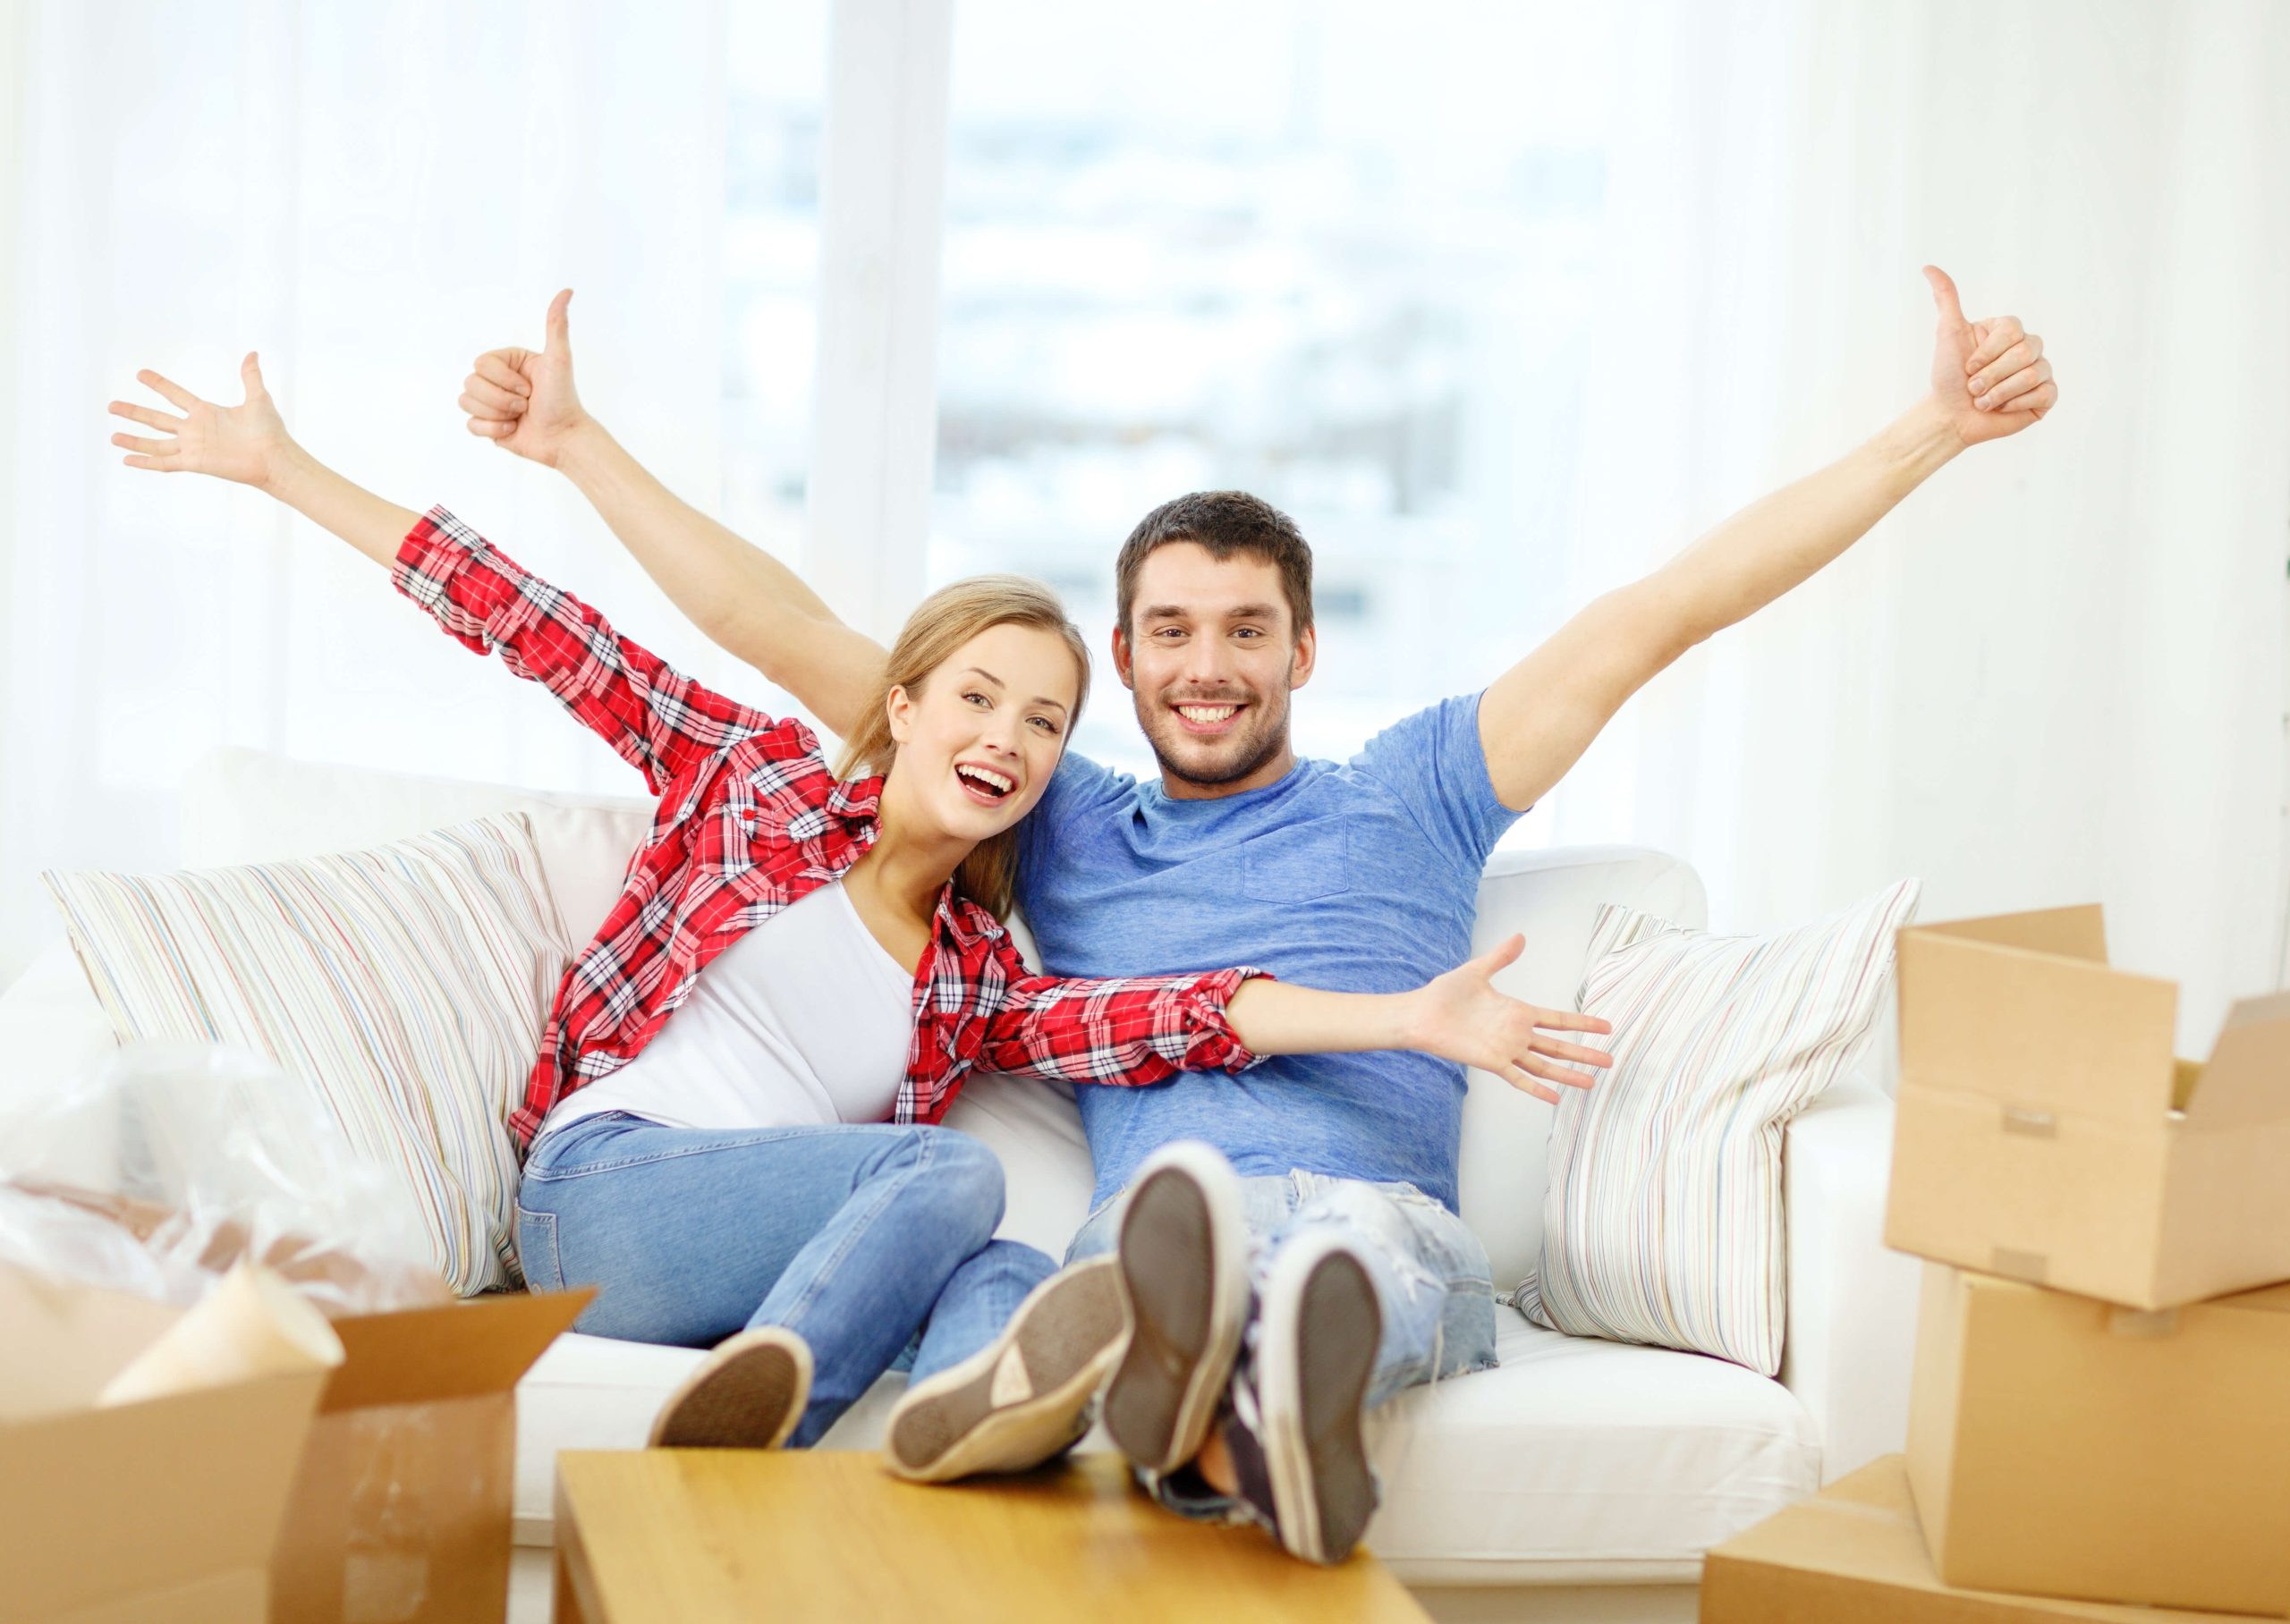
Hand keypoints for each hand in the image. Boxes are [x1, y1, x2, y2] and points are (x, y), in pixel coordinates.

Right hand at [109, 353, 293, 486]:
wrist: (275, 458)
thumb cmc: (270, 431)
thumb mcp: (258, 398)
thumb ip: (250, 377)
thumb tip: (252, 354)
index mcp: (206, 412)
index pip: (175, 395)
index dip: (158, 384)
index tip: (140, 373)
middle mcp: (195, 429)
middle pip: (157, 419)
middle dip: (134, 413)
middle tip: (112, 406)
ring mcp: (193, 447)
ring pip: (156, 443)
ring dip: (134, 440)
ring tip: (112, 436)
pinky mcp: (195, 463)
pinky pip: (165, 463)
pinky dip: (146, 462)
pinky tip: (127, 460)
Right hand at [462, 287, 588, 466]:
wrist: (564, 438)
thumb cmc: (563, 399)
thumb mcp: (559, 359)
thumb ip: (556, 325)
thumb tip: (567, 291)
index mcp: (507, 361)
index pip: (480, 364)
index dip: (503, 380)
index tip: (529, 388)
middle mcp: (496, 379)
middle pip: (470, 383)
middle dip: (500, 399)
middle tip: (526, 405)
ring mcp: (490, 402)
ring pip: (466, 402)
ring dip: (496, 414)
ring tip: (519, 417)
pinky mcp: (487, 425)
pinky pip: (471, 425)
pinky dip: (493, 430)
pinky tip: (513, 430)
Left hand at [1405, 935, 1614, 1104]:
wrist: (1422, 1013)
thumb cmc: (1446, 993)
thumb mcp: (1478, 971)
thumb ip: (1501, 956)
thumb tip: (1521, 937)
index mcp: (1518, 1012)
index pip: (1558, 1020)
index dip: (1582, 1023)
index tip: (1605, 1026)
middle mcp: (1517, 1033)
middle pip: (1559, 1046)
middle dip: (1584, 1053)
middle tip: (1610, 1060)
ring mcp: (1507, 1049)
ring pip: (1545, 1065)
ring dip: (1568, 1074)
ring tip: (1592, 1082)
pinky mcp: (1492, 1062)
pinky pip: (1519, 1078)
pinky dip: (1537, 1088)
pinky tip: (1555, 1098)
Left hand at [1923, 265, 2056, 446]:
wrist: (1951, 416)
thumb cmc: (1949, 376)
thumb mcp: (1947, 334)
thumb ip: (1946, 299)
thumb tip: (1928, 267)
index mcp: (2009, 330)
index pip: (2012, 330)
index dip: (1986, 353)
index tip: (1968, 366)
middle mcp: (2029, 346)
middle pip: (2024, 353)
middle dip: (1990, 375)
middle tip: (1973, 388)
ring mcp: (2041, 370)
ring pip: (2032, 375)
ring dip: (1998, 393)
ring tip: (1983, 400)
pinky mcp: (2047, 395)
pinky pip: (2044, 393)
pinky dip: (2015, 404)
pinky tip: (2001, 408)